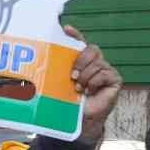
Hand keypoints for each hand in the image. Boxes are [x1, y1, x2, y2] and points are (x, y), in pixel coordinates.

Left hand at [64, 25, 121, 144]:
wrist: (80, 120)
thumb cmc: (68, 102)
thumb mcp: (58, 83)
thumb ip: (54, 71)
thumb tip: (35, 62)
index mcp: (80, 61)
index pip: (79, 42)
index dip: (74, 34)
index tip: (66, 29)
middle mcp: (94, 62)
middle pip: (91, 49)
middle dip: (81, 60)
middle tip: (72, 75)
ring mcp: (106, 70)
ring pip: (97, 62)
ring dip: (86, 75)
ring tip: (78, 88)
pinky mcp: (114, 79)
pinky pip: (104, 73)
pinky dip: (95, 82)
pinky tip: (89, 91)